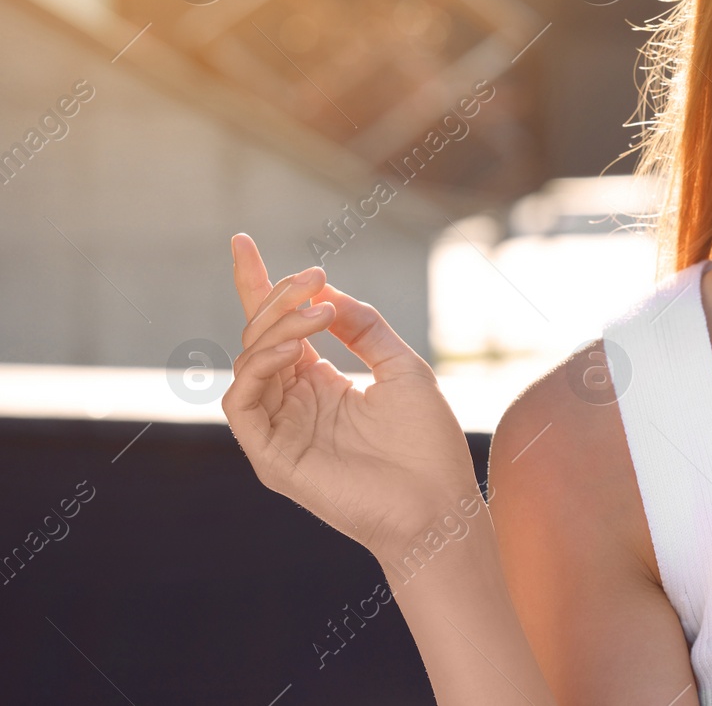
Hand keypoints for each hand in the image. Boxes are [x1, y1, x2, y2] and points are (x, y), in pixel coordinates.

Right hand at [221, 233, 480, 565]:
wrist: (437, 503)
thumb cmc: (427, 443)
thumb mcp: (402, 367)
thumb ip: (364, 327)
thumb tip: (326, 290)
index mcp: (320, 382)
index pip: (278, 326)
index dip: (260, 283)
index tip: (241, 240)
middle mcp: (292, 402)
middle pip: (260, 335)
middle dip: (278, 297)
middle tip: (313, 277)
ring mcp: (278, 429)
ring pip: (248, 362)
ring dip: (277, 327)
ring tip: (319, 313)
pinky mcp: (270, 456)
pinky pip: (242, 402)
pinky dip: (261, 366)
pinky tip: (296, 348)